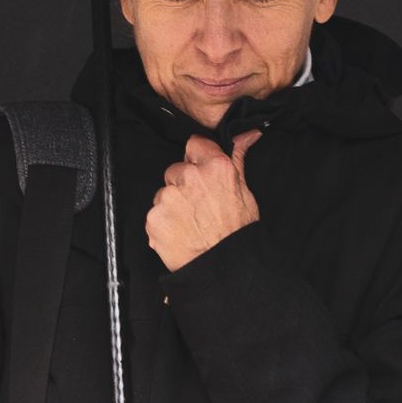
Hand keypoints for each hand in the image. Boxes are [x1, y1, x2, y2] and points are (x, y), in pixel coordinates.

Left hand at [147, 131, 261, 269]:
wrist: (224, 267)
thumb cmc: (238, 233)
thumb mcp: (245, 192)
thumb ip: (238, 159)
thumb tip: (247, 135)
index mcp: (215, 167)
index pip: (195, 144)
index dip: (197, 160)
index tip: (201, 173)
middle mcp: (190, 177)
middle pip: (175, 170)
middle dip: (183, 185)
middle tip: (198, 207)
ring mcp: (169, 197)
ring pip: (164, 194)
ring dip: (172, 205)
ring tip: (190, 224)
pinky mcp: (154, 217)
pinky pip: (155, 215)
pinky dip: (164, 224)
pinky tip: (180, 234)